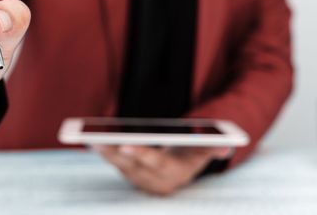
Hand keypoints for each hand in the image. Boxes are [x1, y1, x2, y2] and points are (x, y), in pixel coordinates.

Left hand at [94, 145, 231, 195]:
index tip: (125, 145)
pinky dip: (103, 152)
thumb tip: (226, 146)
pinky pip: (114, 163)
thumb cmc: (193, 153)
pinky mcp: (129, 172)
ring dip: (104, 153)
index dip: (141, 154)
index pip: (156, 163)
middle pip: (131, 165)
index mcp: (173, 173)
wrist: (181, 170)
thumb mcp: (205, 150)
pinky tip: (92, 140)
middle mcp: (154, 179)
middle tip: (96, 140)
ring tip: (89, 137)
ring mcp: (139, 178)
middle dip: (113, 153)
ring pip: (119, 165)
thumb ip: (214, 147)